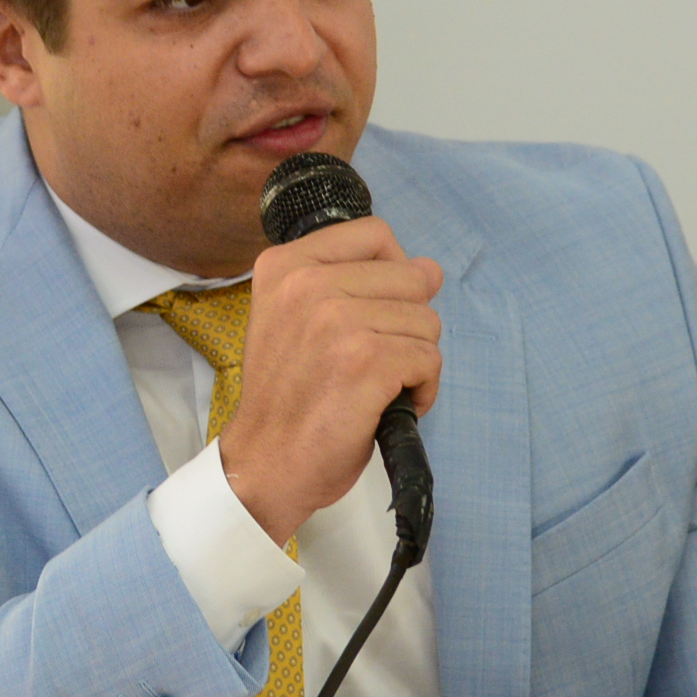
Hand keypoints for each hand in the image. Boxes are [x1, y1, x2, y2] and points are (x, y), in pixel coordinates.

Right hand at [219, 216, 442, 543]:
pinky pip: (429, 360)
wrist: (266, 461)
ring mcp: (337, 321)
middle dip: (407, 324)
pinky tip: (388, 405)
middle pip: (411, 278)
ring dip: (415, 361)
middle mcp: (307, 284)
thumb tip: (430, 269)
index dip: (393, 273)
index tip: (375, 311)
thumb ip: (351, 283)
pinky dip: (422, 390)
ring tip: (377, 386)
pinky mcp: (366, 361)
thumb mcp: (293, 318)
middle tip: (373, 360)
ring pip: (427, 322)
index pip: (375, 234)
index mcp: (286, 265)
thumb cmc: (286, 396)